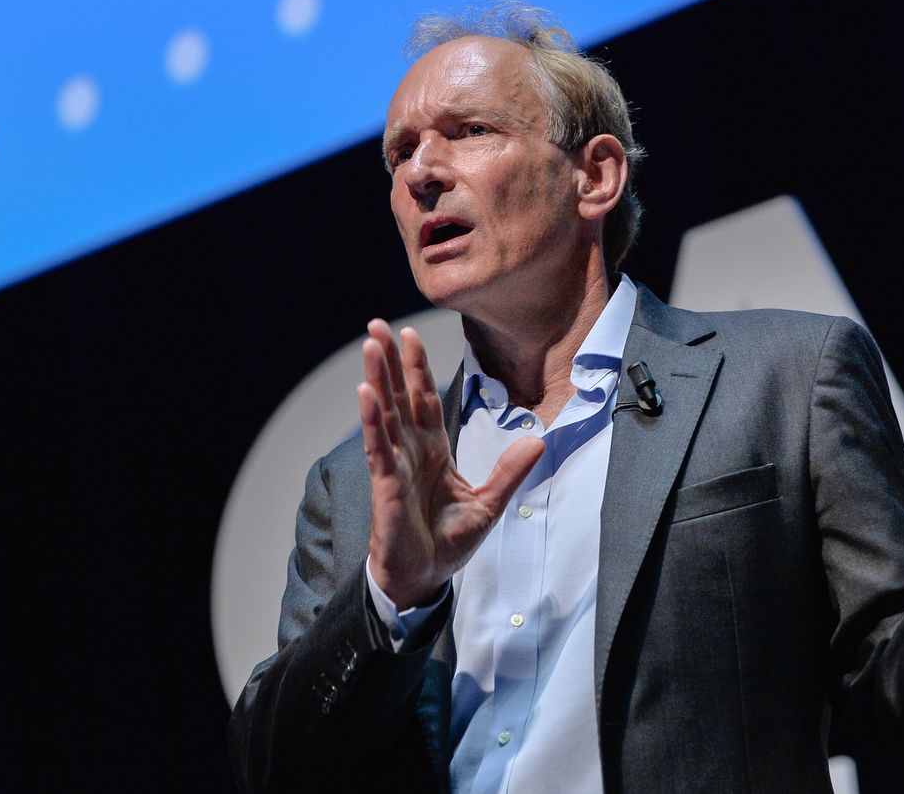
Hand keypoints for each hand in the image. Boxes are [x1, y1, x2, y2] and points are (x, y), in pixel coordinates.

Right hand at [358, 320, 543, 608]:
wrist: (426, 579)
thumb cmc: (447, 543)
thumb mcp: (490, 504)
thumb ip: (510, 471)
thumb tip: (538, 440)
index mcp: (434, 451)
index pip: (425, 400)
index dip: (418, 368)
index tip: (411, 335)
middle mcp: (410, 451)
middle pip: (400, 396)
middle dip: (390, 360)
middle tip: (377, 325)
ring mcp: (395, 465)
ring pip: (385, 413)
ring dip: (378, 378)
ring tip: (371, 345)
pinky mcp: (386, 485)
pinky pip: (378, 446)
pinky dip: (372, 420)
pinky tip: (366, 393)